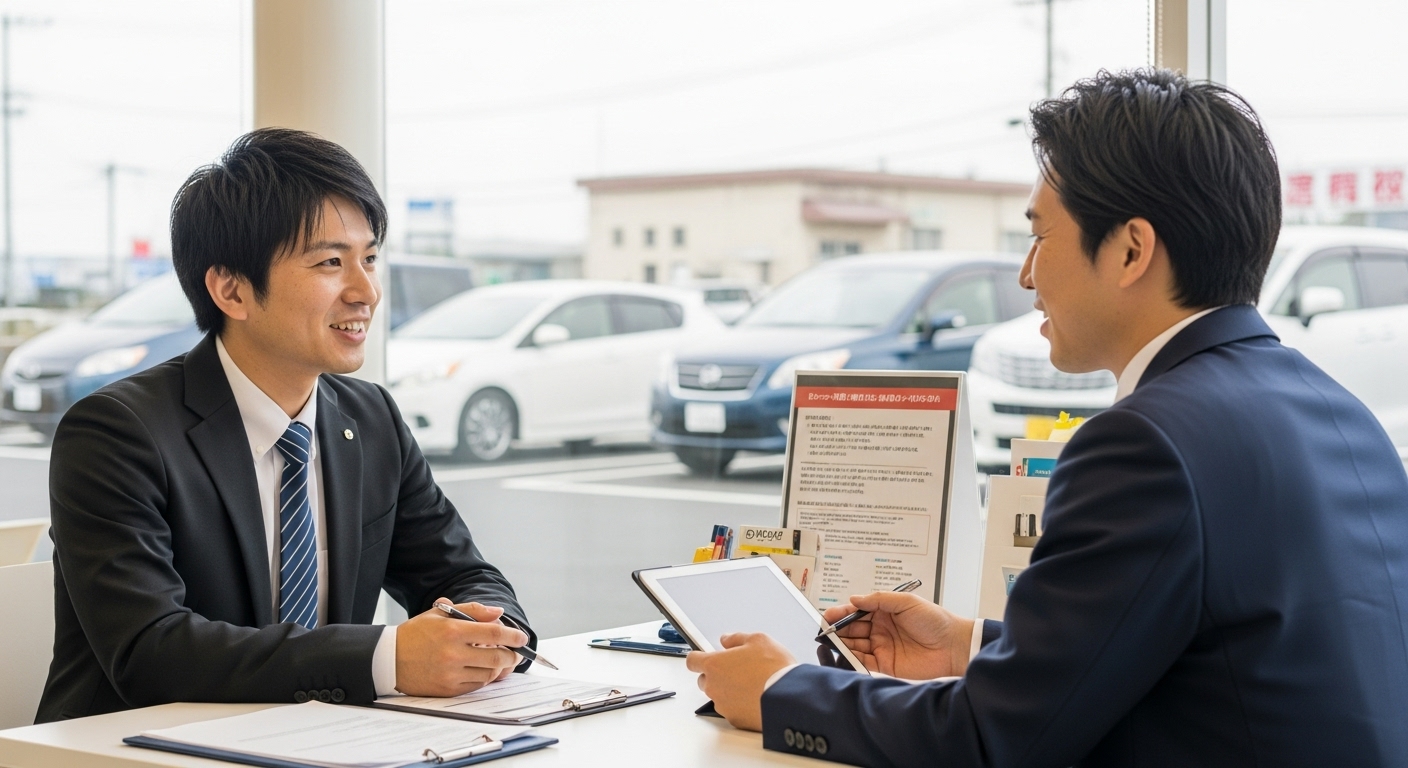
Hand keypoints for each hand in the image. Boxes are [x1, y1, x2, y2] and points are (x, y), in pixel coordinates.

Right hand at [394, 599, 526, 696]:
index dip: (513, 635)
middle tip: (515, 651)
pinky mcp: (448, 689)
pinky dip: (484, 677)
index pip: (494, 632)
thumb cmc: (417, 634)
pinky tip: (481, 668)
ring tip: (497, 659)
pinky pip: (477, 685)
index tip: (522, 637)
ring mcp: (451, 674)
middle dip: (512, 654)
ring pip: (489, 673)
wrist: (389, 659)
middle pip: (497, 656)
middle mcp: (452, 654)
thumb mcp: (440, 613)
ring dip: (498, 666)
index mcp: (452, 631)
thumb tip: (498, 612)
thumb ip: (472, 611)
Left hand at [685, 633, 795, 731]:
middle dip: (716, 675)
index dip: (698, 658)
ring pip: (718, 696)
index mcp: (715, 664)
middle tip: (737, 670)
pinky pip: (731, 710)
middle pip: (704, 680)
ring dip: (728, 691)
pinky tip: (755, 698)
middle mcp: (714, 686)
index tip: (704, 657)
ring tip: (751, 685)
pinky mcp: (734, 720)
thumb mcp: (758, 640)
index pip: (692, 661)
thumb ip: (736, 638)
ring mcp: (723, 705)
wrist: (787, 697)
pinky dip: (739, 705)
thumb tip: (726, 640)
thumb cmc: (773, 668)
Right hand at [823, 592, 973, 679]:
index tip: (828, 616)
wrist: (953, 646)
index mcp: (884, 612)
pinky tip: (844, 655)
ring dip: (842, 644)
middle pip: (852, 629)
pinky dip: (852, 659)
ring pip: (855, 645)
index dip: (841, 613)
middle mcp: (880, 629)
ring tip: (831, 643)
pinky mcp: (885, 664)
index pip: (856, 611)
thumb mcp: (906, 602)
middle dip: (838, 629)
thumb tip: (853, 599)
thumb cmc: (934, 620)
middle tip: (826, 631)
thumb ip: (879, 599)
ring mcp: (881, 647)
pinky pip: (864, 661)